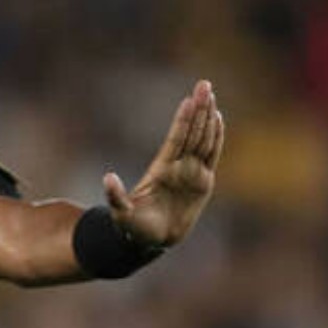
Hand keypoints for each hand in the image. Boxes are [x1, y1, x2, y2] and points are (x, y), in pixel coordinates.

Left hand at [103, 79, 223, 249]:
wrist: (151, 242)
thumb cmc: (134, 227)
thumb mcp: (120, 212)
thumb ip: (115, 196)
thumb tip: (108, 178)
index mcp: (161, 169)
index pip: (176, 138)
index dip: (183, 120)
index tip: (188, 100)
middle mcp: (178, 166)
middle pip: (192, 132)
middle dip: (199, 109)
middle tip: (204, 85)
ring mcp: (192, 172)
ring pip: (203, 140)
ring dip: (209, 118)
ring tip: (211, 96)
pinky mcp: (203, 183)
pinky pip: (212, 156)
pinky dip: (217, 138)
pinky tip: (219, 120)